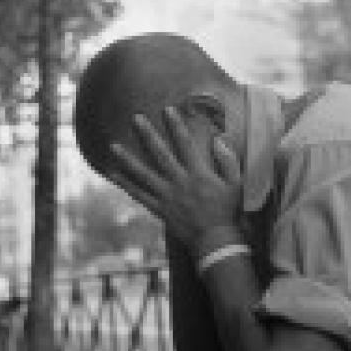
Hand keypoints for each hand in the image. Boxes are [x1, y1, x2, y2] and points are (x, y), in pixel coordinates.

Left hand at [108, 106, 243, 250]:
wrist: (216, 240)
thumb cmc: (228, 211)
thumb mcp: (236, 184)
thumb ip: (228, 160)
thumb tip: (218, 139)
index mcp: (199, 173)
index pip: (186, 143)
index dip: (176, 125)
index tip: (167, 109)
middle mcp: (180, 182)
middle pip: (161, 154)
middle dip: (148, 134)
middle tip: (135, 118)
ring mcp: (168, 196)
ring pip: (144, 175)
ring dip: (128, 160)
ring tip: (113, 146)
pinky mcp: (160, 209)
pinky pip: (140, 196)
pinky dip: (126, 185)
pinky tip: (113, 175)